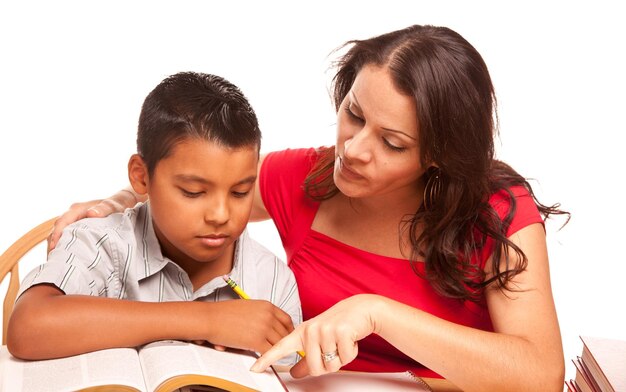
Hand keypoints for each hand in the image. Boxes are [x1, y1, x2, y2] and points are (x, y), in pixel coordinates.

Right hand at [47, 189, 139, 251]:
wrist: (121, 203)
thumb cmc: (117, 205)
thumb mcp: (112, 206)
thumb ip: (103, 209)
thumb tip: (91, 213)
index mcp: (78, 209)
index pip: (62, 221)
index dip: (57, 234)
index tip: (55, 247)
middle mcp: (72, 215)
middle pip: (57, 230)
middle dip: (53, 244)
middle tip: (53, 260)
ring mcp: (73, 222)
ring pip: (59, 234)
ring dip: (56, 246)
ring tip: (56, 262)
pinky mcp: (76, 228)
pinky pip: (66, 237)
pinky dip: (63, 246)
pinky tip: (64, 257)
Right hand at [207, 300, 294, 353]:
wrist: (210, 318)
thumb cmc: (224, 313)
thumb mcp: (249, 307)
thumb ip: (262, 315)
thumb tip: (271, 327)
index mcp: (267, 306)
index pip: (287, 320)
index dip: (288, 331)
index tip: (286, 337)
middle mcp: (268, 315)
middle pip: (285, 333)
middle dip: (283, 343)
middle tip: (279, 350)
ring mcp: (264, 328)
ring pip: (279, 344)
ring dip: (276, 351)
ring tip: (270, 356)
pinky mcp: (256, 340)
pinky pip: (269, 352)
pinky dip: (268, 358)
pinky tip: (263, 360)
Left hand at [250, 294, 380, 376]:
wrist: (360, 309)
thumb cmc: (339, 324)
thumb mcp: (319, 339)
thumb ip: (306, 358)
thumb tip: (295, 373)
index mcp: (302, 332)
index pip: (280, 347)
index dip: (266, 359)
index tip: (254, 368)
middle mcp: (310, 330)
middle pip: (314, 368)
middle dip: (327, 366)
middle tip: (334, 352)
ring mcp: (324, 330)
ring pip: (331, 365)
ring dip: (341, 359)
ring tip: (341, 343)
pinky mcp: (340, 332)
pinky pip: (345, 358)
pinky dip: (351, 353)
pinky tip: (350, 339)